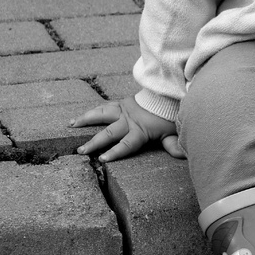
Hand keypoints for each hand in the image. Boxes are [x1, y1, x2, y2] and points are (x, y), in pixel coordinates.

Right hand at [69, 96, 185, 161]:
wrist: (167, 95)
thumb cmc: (168, 117)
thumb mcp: (172, 132)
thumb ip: (174, 145)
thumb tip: (183, 155)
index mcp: (140, 130)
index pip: (126, 144)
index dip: (115, 152)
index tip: (102, 159)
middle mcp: (128, 120)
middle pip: (109, 132)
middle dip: (94, 142)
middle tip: (80, 150)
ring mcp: (122, 110)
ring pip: (101, 114)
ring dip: (86, 120)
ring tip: (70, 125)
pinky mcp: (120, 103)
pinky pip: (103, 107)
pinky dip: (90, 112)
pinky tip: (77, 118)